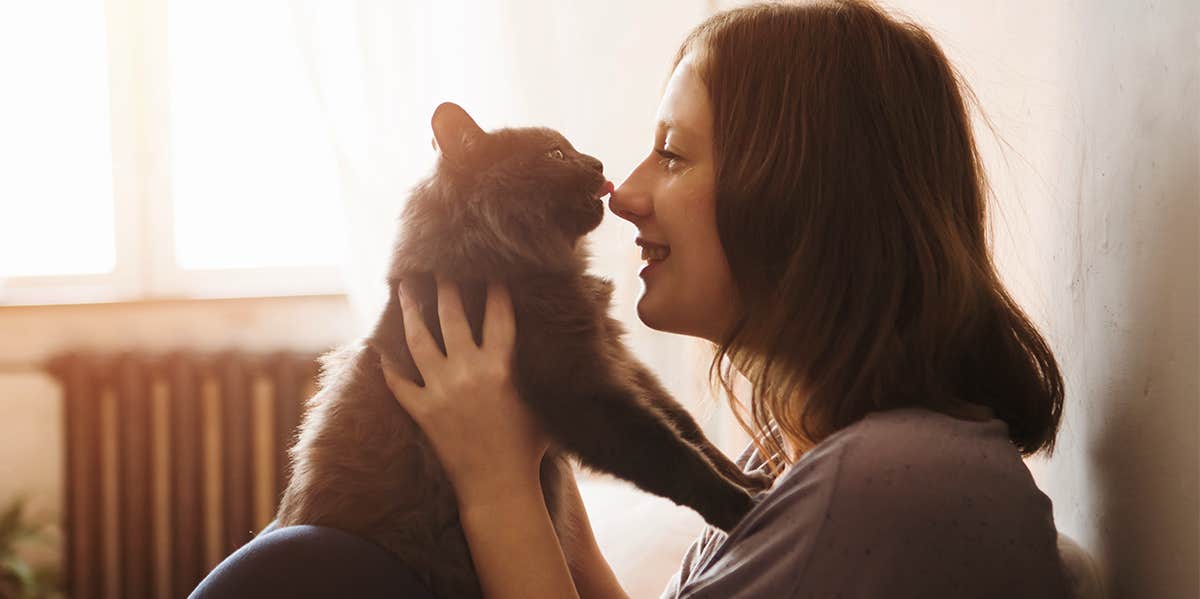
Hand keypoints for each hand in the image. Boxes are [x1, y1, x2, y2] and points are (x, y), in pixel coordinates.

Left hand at [380, 276, 550, 501]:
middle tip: (438, 267)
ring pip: (419, 341)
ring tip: (406, 290)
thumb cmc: (527, 448)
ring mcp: (441, 390)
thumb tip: (552, 350)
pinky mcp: (423, 412)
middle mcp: (468, 371)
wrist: (498, 486)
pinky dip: (389, 367)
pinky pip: (399, 383)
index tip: (490, 270)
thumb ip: (537, 373)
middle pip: (451, 318)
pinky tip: (381, 350)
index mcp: (501, 367)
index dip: (495, 290)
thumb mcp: (540, 403)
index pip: (498, 316)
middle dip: (446, 288)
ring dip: (412, 312)